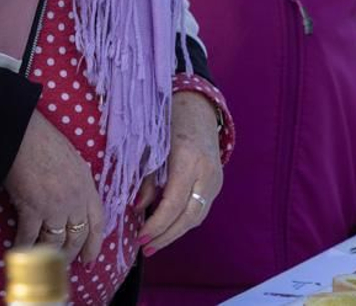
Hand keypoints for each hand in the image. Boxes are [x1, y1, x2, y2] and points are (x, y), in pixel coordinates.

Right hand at [4, 110, 106, 264]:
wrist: (23, 131)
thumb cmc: (44, 138)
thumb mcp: (72, 160)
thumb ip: (76, 182)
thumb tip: (70, 196)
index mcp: (86, 186)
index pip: (98, 223)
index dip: (95, 244)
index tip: (90, 258)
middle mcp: (75, 201)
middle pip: (77, 237)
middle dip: (70, 253)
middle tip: (62, 263)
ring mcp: (54, 207)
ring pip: (55, 242)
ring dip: (47, 254)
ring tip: (40, 262)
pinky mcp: (32, 209)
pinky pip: (30, 237)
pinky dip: (24, 247)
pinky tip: (19, 252)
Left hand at [136, 91, 222, 254]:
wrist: (198, 107)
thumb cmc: (168, 122)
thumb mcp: (151, 146)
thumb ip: (146, 178)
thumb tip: (138, 208)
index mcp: (188, 160)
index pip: (174, 203)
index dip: (157, 224)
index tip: (141, 236)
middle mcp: (207, 172)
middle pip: (189, 216)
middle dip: (167, 235)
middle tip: (147, 247)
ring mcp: (216, 179)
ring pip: (197, 216)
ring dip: (175, 232)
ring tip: (155, 242)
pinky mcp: (217, 183)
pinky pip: (201, 208)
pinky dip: (184, 221)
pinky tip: (167, 226)